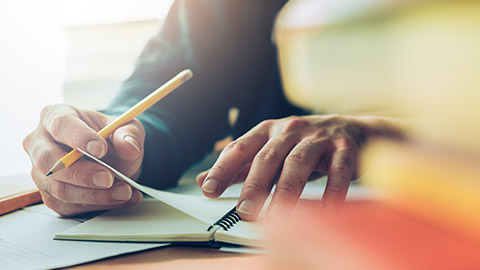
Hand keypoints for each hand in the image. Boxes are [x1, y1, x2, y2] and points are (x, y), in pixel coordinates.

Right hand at [23, 104, 144, 215]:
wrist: (112, 159)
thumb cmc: (111, 138)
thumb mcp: (126, 129)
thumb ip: (129, 135)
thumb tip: (129, 148)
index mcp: (55, 116)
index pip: (60, 125)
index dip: (79, 137)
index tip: (100, 149)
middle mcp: (40, 144)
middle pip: (49, 161)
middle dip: (81, 173)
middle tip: (109, 178)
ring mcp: (41, 173)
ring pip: (59, 189)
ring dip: (95, 194)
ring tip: (124, 191)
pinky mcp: (50, 196)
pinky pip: (69, 206)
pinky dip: (99, 205)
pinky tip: (121, 198)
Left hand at [197, 114, 400, 220]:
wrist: (352, 131)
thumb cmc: (304, 144)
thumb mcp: (270, 150)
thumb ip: (239, 167)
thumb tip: (202, 181)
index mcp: (267, 131)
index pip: (240, 148)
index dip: (223, 168)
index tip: (209, 189)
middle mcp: (290, 130)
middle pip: (268, 158)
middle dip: (255, 185)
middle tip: (244, 210)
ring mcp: (318, 138)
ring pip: (299, 163)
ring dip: (287, 191)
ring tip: (278, 216)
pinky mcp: (344, 149)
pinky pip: (338, 171)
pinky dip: (332, 193)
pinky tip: (325, 213)